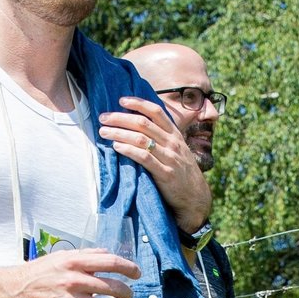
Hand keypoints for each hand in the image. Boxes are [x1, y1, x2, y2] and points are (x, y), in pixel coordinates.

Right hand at [0, 248, 136, 297]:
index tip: (136, 273)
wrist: (12, 291)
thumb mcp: (60, 257)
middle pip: (114, 287)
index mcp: (74, 262)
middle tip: (127, 295)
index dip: (129, 268)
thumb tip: (107, 254)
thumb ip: (85, 255)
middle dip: (127, 293)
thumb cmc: (37, 274)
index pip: (111, 262)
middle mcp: (73, 280)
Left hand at [101, 97, 210, 234]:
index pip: (156, 112)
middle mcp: (172, 143)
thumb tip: (138, 125)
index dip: (138, 103)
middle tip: (103, 118)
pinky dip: (128, 150)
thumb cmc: (181, 171)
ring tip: (104, 132)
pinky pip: (144, 158)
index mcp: (174, 134)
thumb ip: (161, 137)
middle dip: (121, 118)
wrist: (195, 197)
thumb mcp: (176, 149)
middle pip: (143, 123)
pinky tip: (116, 147)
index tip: (121, 100)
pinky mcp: (165, 174)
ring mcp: (170, 158)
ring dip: (119, 133)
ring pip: (141, 139)